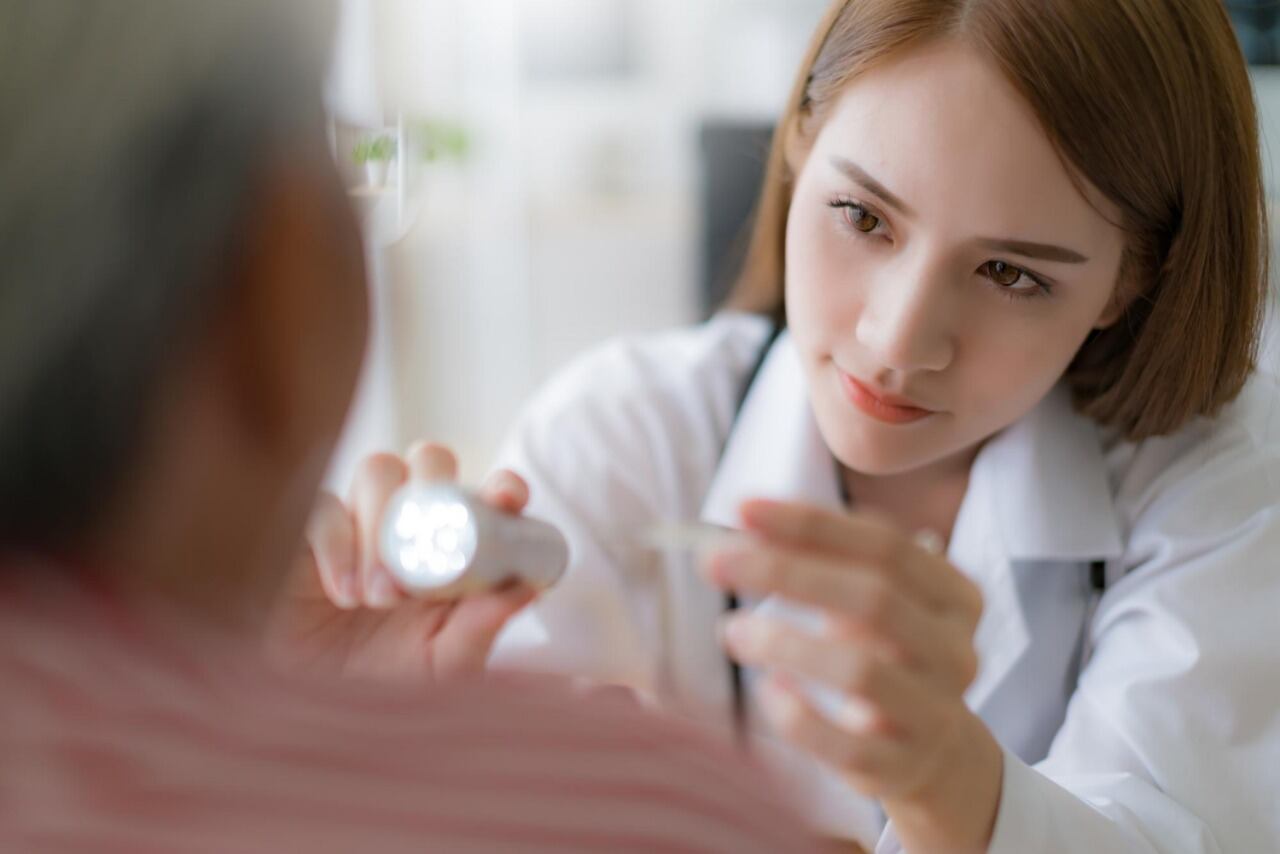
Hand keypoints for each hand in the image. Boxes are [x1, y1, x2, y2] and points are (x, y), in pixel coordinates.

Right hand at [267, 442, 537, 682]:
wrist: (310, 710)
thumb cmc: (385, 686)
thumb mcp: (443, 666)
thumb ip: (480, 629)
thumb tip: (529, 588)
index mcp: (455, 545)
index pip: (487, 494)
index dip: (502, 486)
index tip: (507, 499)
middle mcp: (410, 521)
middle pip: (430, 460)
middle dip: (435, 489)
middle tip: (428, 556)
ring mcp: (358, 519)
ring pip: (378, 468)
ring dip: (384, 525)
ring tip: (380, 597)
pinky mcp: (305, 529)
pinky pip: (324, 504)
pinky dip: (338, 544)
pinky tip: (345, 596)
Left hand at [702, 499, 1002, 852]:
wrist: (933, 752)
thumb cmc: (884, 655)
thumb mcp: (868, 601)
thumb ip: (823, 559)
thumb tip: (747, 523)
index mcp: (954, 595)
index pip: (885, 544)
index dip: (811, 523)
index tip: (742, 510)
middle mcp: (955, 650)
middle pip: (873, 597)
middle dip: (785, 571)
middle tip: (715, 561)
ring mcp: (935, 713)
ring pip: (861, 671)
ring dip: (783, 643)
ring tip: (730, 630)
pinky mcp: (903, 767)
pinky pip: (844, 744)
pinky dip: (797, 714)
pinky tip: (766, 690)